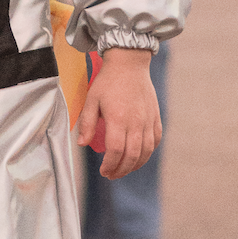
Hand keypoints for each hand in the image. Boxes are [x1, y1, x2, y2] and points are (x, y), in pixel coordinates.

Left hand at [74, 48, 161, 179]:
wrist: (129, 64)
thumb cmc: (108, 81)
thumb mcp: (91, 100)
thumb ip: (87, 123)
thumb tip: (82, 144)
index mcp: (118, 118)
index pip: (115, 150)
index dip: (110, 165)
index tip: (104, 171)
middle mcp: (136, 122)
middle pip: (132, 155)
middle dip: (121, 170)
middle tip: (111, 174)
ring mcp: (148, 120)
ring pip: (146, 152)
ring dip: (135, 165)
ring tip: (124, 169)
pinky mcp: (155, 117)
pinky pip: (155, 141)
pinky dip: (148, 153)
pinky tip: (139, 157)